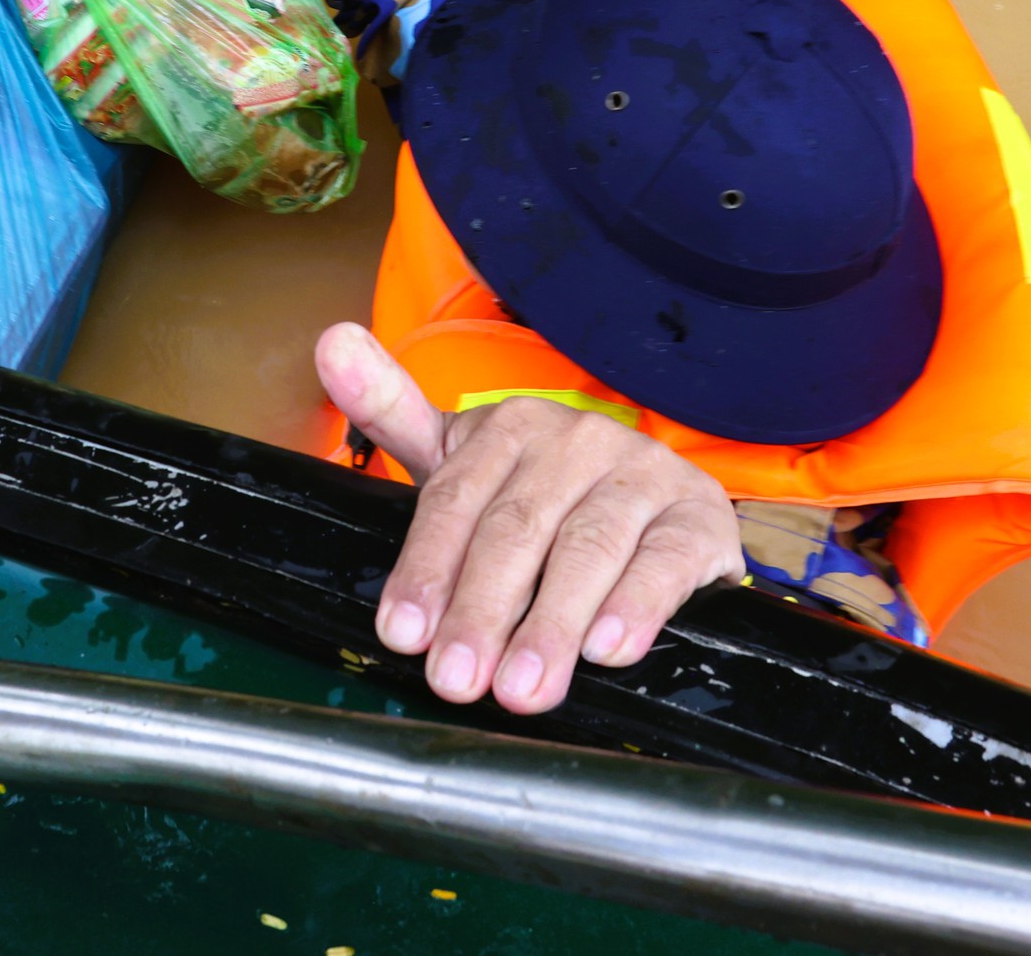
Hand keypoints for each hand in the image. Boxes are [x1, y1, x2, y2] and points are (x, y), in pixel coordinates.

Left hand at [315, 322, 744, 714]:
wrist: (657, 504)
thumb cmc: (543, 495)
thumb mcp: (464, 459)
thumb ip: (391, 410)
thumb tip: (332, 342)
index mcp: (511, 426)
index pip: (456, 501)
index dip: (427, 570)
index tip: (404, 634)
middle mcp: (578, 439)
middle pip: (516, 530)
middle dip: (481, 612)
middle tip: (458, 680)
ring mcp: (643, 473)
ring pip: (587, 549)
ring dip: (552, 624)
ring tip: (523, 687)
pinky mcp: (698, 516)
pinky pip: (664, 561)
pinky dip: (636, 606)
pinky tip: (609, 649)